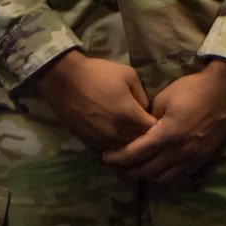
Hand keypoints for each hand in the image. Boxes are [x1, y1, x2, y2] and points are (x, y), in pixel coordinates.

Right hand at [34, 50, 157, 151]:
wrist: (65, 80)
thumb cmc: (98, 73)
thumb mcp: (128, 75)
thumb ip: (142, 95)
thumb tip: (146, 110)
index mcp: (129, 115)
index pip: (154, 132)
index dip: (160, 128)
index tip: (161, 122)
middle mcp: (117, 133)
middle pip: (141, 146)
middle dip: (148, 140)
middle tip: (150, 132)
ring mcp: (102, 140)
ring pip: (125, 152)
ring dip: (131, 146)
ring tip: (135, 138)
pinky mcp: (90, 143)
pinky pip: (110, 151)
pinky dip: (116, 147)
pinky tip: (118, 139)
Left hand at [102, 59, 225, 183]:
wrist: (225, 92)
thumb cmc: (192, 89)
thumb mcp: (164, 99)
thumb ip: (149, 119)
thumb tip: (140, 131)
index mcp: (166, 135)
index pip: (135, 154)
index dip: (118, 158)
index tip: (106, 157)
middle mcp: (178, 152)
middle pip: (146, 171)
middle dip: (128, 170)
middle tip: (116, 164)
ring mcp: (191, 158)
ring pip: (162, 178)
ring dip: (145, 175)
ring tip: (135, 168)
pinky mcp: (201, 160)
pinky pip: (178, 176)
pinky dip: (164, 176)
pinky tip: (157, 168)